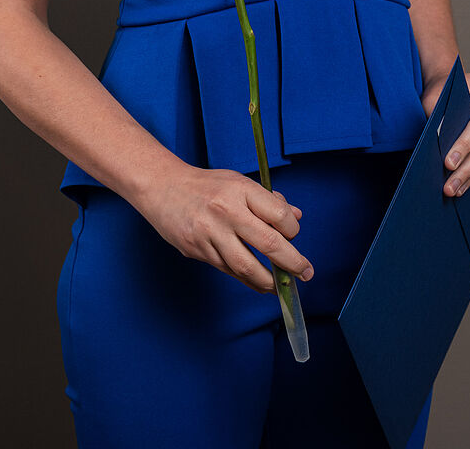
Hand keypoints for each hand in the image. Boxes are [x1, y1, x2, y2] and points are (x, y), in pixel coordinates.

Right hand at [142, 163, 314, 292]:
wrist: (163, 187)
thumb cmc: (206, 185)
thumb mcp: (239, 182)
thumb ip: (268, 201)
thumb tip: (296, 218)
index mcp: (240, 190)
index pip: (278, 215)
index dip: (293, 230)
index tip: (294, 236)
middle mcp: (226, 211)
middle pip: (268, 244)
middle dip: (292, 263)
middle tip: (306, 273)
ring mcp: (209, 233)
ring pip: (247, 266)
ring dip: (269, 281)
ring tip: (282, 287)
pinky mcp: (197, 250)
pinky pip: (227, 270)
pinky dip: (246, 279)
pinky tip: (257, 282)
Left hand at [421, 70, 469, 197]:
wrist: (447, 85)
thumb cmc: (438, 91)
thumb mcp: (433, 97)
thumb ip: (436, 116)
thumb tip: (436, 144)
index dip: (464, 145)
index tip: (448, 163)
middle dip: (466, 167)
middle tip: (449, 186)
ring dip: (469, 175)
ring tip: (453, 190)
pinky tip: (462, 186)